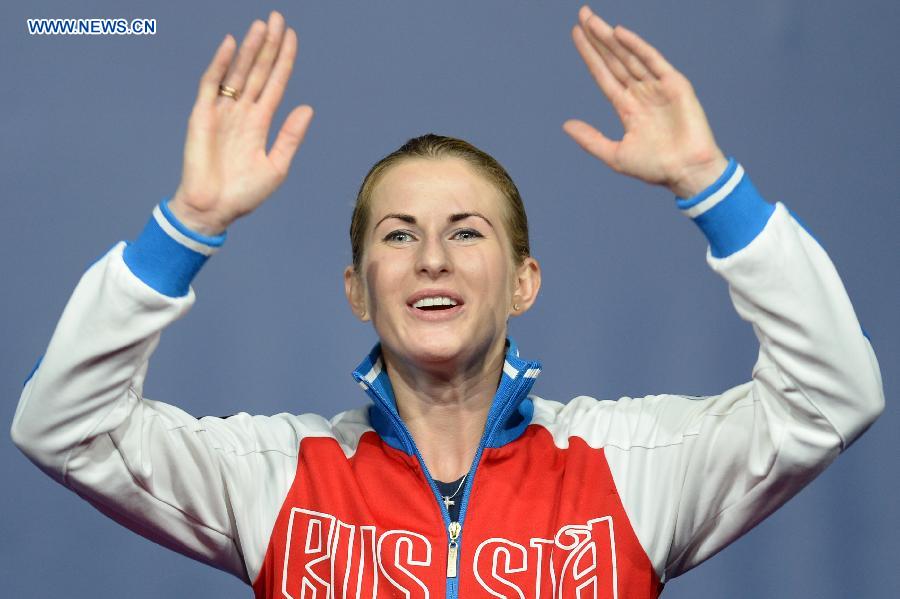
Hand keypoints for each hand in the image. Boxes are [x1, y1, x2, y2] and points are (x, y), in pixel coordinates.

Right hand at [169, 11, 313, 234]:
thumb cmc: (244, 194)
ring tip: (262, 26)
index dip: (284, 60)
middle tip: (278, 18)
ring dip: (249, 49)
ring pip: (238, 72)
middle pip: (259, 71)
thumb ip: (290, 136)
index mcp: (260, 122)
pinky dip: (221, 64)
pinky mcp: (202, 115)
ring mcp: (222, 111)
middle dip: (268, 45)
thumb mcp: (276, 166)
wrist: (213, 210)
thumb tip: (307, 108)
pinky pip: (211, 83)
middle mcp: (242, 111)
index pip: (276, 83)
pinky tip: (232, 44)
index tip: (292, 37)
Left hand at [563, 6, 726, 198]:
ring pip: (629, 56)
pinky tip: (619, 33)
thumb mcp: (616, 155)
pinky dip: (636, 46)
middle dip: (598, 38)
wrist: (687, 173)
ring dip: (611, 38)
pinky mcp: (675, 84)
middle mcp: (641, 93)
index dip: (590, 54)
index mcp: (627, 107)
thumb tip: (566, 125)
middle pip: (614, 59)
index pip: (603, 74)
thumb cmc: (656, 168)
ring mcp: (658, 87)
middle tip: (582, 13)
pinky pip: (652, 60)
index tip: (576, 34)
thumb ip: (591, 139)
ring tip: (592, 20)